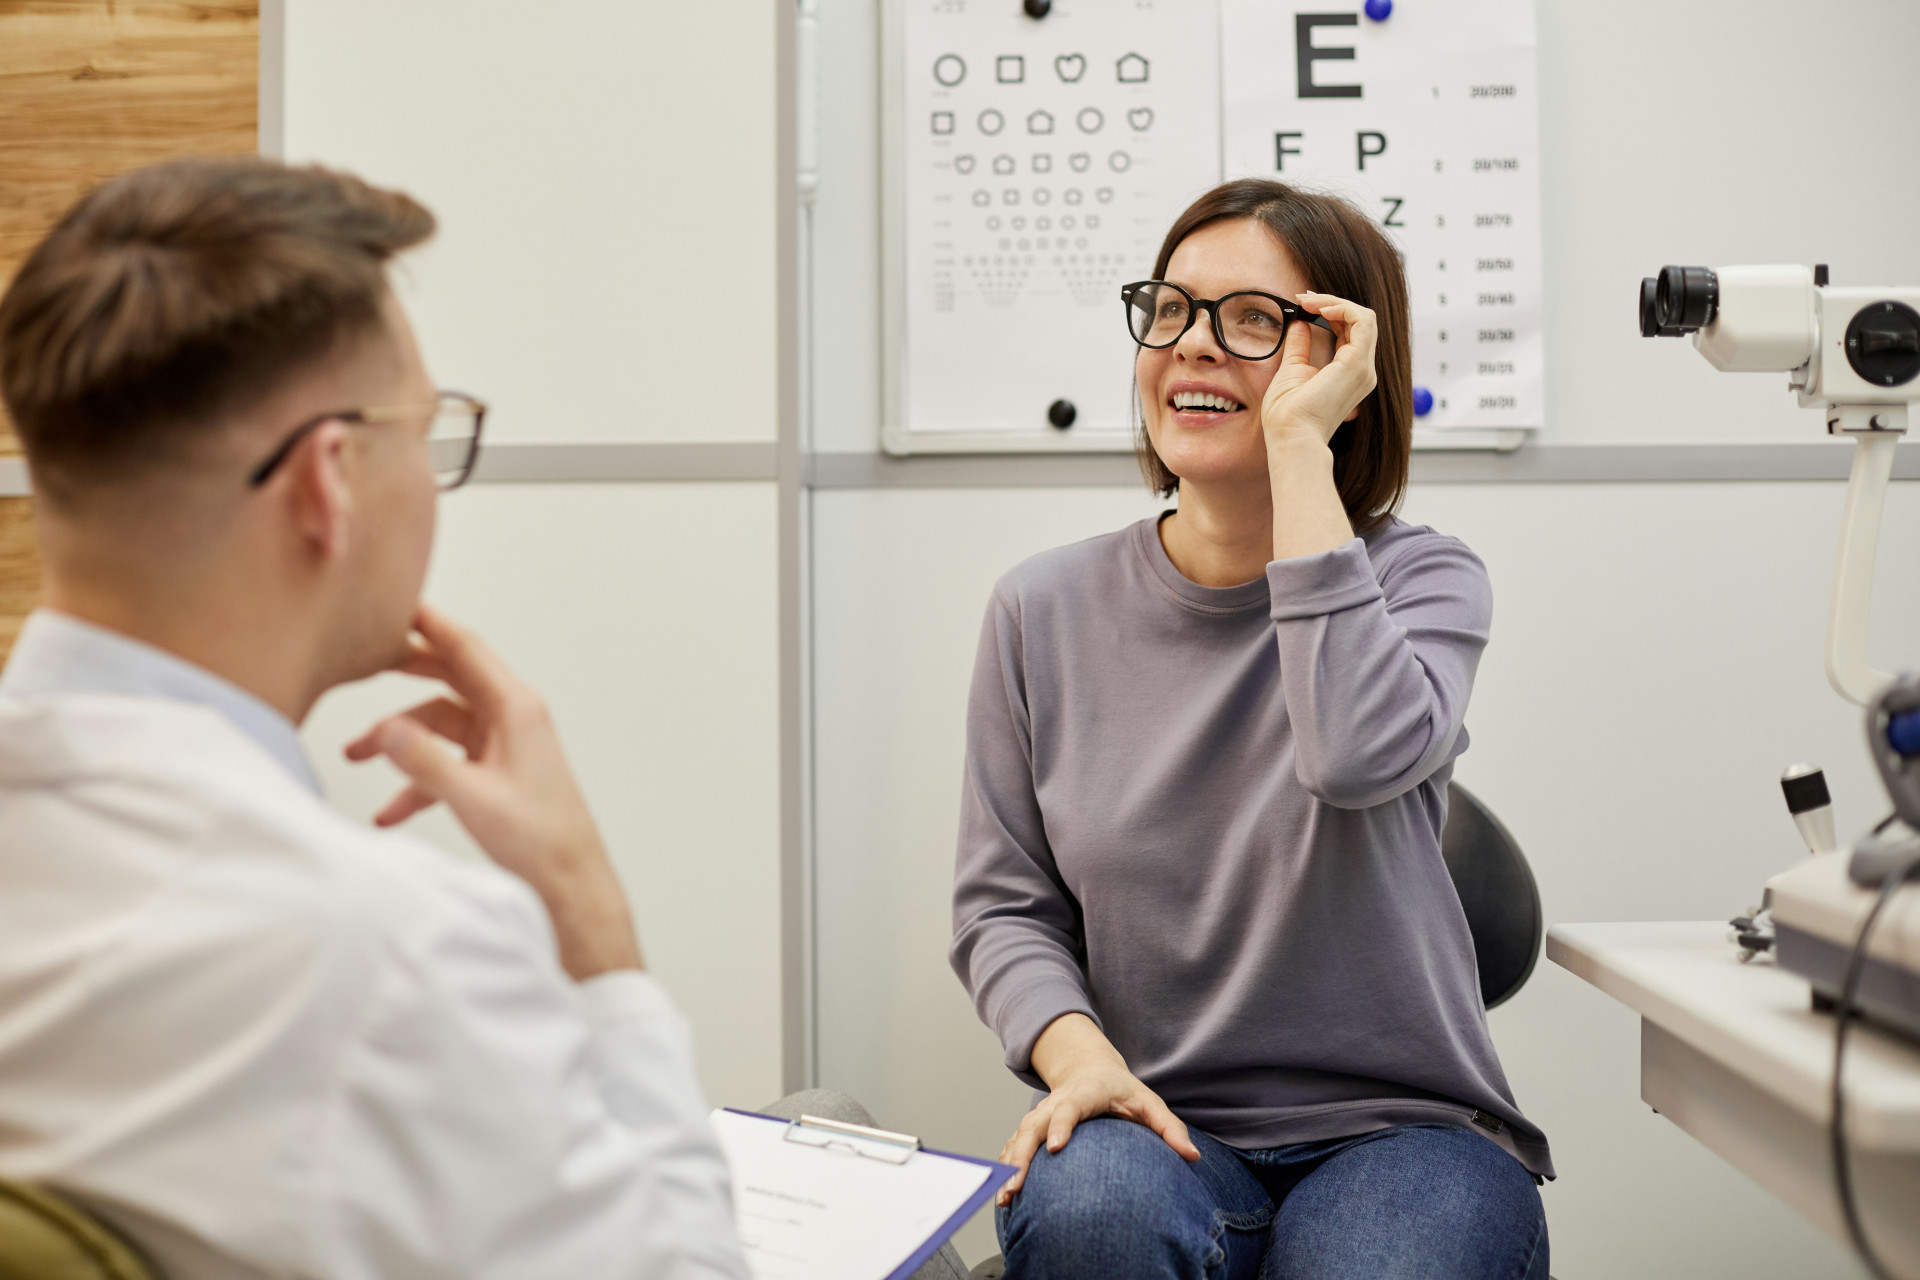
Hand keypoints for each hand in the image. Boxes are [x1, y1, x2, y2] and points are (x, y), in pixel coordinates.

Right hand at [345, 604, 642, 980]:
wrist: (570, 883)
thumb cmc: (539, 840)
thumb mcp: (473, 798)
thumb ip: (425, 762)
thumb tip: (385, 730)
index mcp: (515, 709)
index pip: (465, 649)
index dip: (429, 622)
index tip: (396, 601)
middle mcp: (511, 719)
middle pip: (449, 678)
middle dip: (404, 670)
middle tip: (363, 658)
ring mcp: (503, 746)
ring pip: (440, 725)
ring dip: (399, 739)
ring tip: (355, 756)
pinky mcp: (496, 774)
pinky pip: (448, 763)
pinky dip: (417, 781)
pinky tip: (388, 811)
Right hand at [994, 1014, 1198, 1206]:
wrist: (1089, 1069)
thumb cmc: (1122, 1090)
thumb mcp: (1149, 1102)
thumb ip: (1169, 1128)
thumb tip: (1191, 1156)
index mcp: (1084, 1094)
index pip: (1069, 1108)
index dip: (1060, 1125)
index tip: (1055, 1147)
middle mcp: (1056, 1103)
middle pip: (1033, 1125)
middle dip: (1022, 1155)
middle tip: (1015, 1183)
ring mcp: (1041, 1115)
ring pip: (1019, 1137)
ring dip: (1009, 1165)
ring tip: (1004, 1196)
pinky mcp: (1033, 1128)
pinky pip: (1014, 1145)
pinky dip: (1005, 1165)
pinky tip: (1002, 1191)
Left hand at [1259, 292, 1378, 446]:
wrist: (1291, 437)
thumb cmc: (1288, 417)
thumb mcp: (1292, 371)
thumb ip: (1300, 346)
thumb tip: (1300, 323)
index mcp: (1349, 375)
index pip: (1350, 332)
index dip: (1330, 312)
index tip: (1303, 304)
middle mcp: (1362, 371)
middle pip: (1359, 322)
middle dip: (1331, 302)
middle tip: (1303, 297)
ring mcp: (1363, 368)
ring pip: (1364, 317)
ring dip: (1335, 301)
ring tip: (1308, 301)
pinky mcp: (1357, 364)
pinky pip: (1363, 321)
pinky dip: (1343, 308)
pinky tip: (1320, 308)